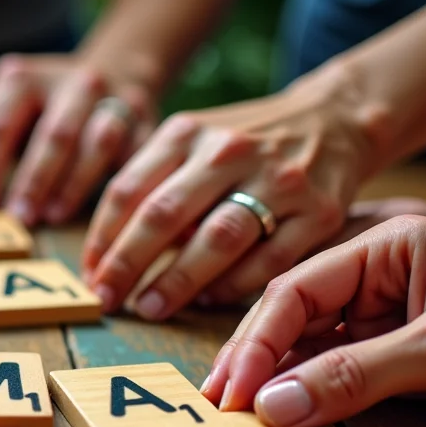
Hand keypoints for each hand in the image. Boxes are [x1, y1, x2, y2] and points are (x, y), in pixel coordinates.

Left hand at [0, 53, 156, 225]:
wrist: (113, 74)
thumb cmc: (41, 109)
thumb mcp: (3, 114)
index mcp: (23, 78)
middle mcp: (73, 82)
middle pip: (54, 134)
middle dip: (35, 180)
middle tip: (20, 217)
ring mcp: (115, 97)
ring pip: (99, 142)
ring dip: (74, 184)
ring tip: (54, 215)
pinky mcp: (145, 119)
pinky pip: (135, 155)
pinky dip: (119, 185)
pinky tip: (101, 212)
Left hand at [83, 73, 377, 318]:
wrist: (335, 119)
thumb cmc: (246, 145)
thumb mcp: (194, 142)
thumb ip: (155, 185)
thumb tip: (106, 256)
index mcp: (187, 132)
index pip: (129, 190)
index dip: (103, 239)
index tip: (90, 276)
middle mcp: (228, 151)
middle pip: (164, 214)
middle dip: (128, 264)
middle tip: (107, 300)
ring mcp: (277, 179)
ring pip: (217, 237)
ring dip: (177, 281)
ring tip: (151, 308)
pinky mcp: (319, 210)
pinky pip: (270, 259)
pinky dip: (235, 285)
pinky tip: (210, 301)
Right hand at [203, 216, 425, 426]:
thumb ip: (357, 373)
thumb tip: (273, 404)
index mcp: (391, 246)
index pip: (302, 287)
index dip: (259, 339)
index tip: (235, 387)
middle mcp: (383, 277)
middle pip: (295, 314)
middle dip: (255, 357)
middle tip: (219, 403)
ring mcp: (391, 319)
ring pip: (312, 346)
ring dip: (276, 378)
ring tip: (237, 412)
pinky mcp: (404, 358)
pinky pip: (341, 373)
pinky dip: (310, 394)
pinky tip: (281, 412)